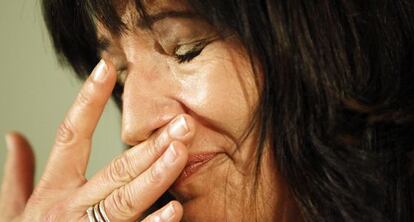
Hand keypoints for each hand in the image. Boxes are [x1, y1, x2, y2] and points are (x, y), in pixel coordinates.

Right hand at [0, 60, 194, 221]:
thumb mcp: (14, 209)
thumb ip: (17, 173)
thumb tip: (13, 136)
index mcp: (54, 190)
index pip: (72, 135)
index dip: (87, 100)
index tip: (107, 68)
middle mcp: (72, 208)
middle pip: (115, 169)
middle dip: (150, 146)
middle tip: (181, 122)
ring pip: (127, 200)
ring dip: (156, 175)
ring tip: (181, 151)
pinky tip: (175, 209)